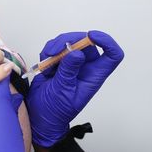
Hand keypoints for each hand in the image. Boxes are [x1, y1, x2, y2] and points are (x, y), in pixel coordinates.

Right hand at [27, 30, 123, 147]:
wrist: (39, 115)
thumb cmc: (55, 110)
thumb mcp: (62, 92)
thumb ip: (68, 72)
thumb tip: (77, 54)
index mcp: (94, 76)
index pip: (112, 55)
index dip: (107, 42)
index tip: (92, 36)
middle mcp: (86, 67)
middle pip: (87, 43)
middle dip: (70, 40)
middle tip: (55, 50)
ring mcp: (72, 63)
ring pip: (70, 42)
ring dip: (57, 46)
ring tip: (47, 60)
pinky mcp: (59, 61)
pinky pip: (56, 47)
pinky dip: (48, 51)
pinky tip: (44, 63)